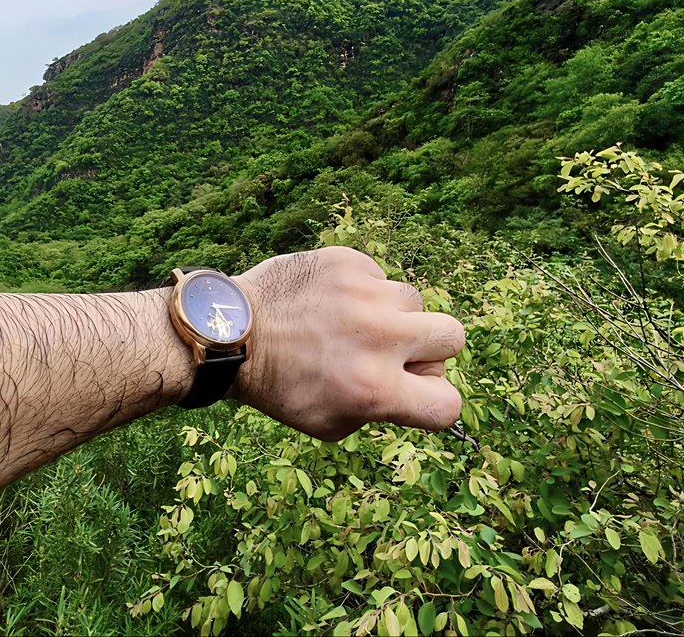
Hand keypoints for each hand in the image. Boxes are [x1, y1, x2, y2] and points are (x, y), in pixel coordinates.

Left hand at [231, 246, 464, 440]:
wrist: (231, 331)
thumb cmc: (279, 385)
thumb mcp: (329, 423)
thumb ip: (382, 411)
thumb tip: (416, 386)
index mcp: (375, 390)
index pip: (448, 404)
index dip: (435, 402)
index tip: (413, 393)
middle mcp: (378, 338)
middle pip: (452, 336)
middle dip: (430, 349)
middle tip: (396, 352)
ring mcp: (365, 293)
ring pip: (413, 301)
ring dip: (392, 316)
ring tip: (351, 324)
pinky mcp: (347, 261)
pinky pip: (379, 276)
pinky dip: (362, 291)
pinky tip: (331, 302)